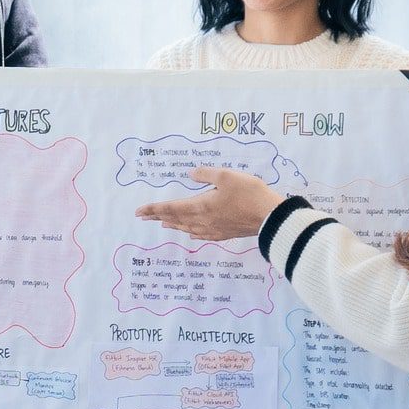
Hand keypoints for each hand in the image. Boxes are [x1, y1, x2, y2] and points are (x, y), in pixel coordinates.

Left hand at [135, 167, 284, 242]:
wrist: (270, 218)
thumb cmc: (249, 194)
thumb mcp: (226, 176)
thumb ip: (206, 174)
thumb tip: (191, 173)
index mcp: (200, 206)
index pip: (171, 207)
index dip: (153, 208)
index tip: (138, 211)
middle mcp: (203, 220)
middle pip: (175, 219)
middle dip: (158, 217)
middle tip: (144, 217)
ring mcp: (214, 229)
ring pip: (187, 228)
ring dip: (173, 224)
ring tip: (163, 223)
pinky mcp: (225, 233)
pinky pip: (201, 234)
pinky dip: (190, 232)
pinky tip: (191, 233)